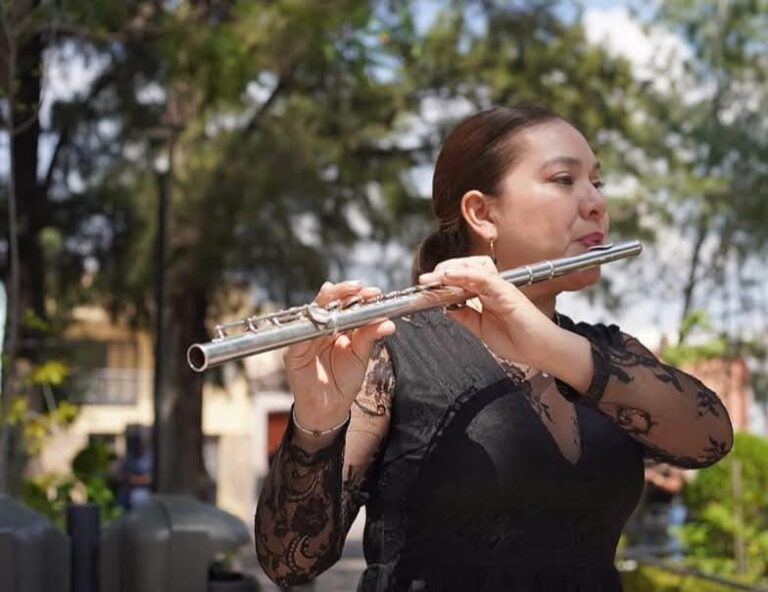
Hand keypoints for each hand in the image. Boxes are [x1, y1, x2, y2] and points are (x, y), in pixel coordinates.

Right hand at [284, 280, 395, 431]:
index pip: (344, 305)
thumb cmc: (344, 381)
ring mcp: (304, 339)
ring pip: (313, 314)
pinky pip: (300, 336)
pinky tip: (323, 318)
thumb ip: (370, 336)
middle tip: (359, 289)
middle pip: (327, 304)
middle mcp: (319, 329)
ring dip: (328, 304)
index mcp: (336, 328)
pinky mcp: (293, 353)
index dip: (357, 296)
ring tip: (342, 297)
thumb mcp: (361, 356)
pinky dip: (311, 326)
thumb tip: (388, 322)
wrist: (330, 408)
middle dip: (343, 293)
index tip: (373, 292)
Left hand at [418, 256, 556, 367]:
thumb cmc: (517, 340)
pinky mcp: (507, 291)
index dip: (441, 279)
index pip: (461, 277)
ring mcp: (500, 287)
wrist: (540, 351)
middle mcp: (492, 286)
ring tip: (434, 278)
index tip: (424, 286)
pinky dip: (465, 274)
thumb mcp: (480, 328)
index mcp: (485, 294)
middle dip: (442, 271)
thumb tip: (445, 306)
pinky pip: (483, 277)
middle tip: (424, 281)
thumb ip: (464, 315)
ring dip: (451, 269)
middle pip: (464, 266)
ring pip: (472, 266)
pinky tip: (449, 276)